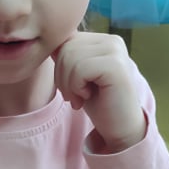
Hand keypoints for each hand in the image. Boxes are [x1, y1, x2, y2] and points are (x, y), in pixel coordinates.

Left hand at [53, 32, 145, 152]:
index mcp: (103, 40)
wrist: (118, 128)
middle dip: (61, 76)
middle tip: (74, 96)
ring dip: (68, 84)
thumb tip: (49, 41)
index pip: (66, 40)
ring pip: (70, 57)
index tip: (70, 88)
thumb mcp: (77, 75)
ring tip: (81, 98)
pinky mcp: (116, 65)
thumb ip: (67, 56)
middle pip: (66, 47)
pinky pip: (79, 68)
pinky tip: (87, 96)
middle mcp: (112, 40)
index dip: (59, 66)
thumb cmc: (98, 104)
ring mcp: (116, 51)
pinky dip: (76, 87)